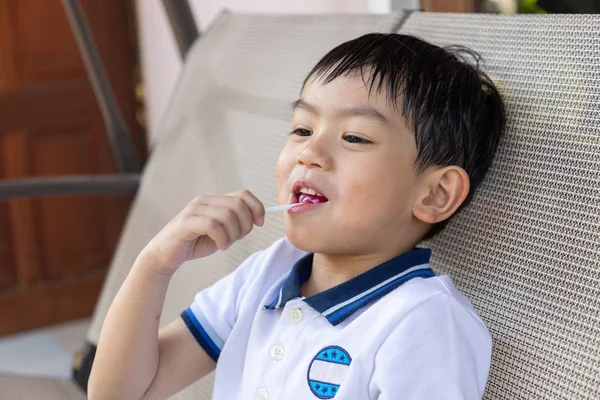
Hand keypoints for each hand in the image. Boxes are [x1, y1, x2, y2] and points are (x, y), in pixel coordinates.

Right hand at [140, 190, 264, 274]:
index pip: (243, 194)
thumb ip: (236, 224)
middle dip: (245, 225)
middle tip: (237, 239)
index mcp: (214, 200)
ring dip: (233, 234)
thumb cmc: (194, 243)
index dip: (257, 207)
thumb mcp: (221, 233)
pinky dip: (222, 238)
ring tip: (226, 244)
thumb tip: (255, 220)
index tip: (260, 223)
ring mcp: (194, 209)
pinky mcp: (186, 222)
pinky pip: (213, 225)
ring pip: (228, 215)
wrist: (165, 255)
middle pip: (238, 204)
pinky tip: (220, 246)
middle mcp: (205, 200)